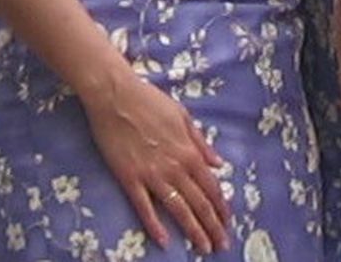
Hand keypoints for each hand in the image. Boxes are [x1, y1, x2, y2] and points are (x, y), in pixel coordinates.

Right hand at [83, 68, 230, 254]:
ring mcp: (151, 174)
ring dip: (193, 230)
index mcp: (189, 151)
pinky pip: (144, 206)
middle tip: (221, 245)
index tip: (227, 222)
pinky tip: (163, 241)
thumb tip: (218, 164)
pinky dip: (154, 225)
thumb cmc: (148, 99)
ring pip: (178, 208)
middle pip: (199, 203)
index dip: (222, 207)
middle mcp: (174, 167)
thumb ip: (200, 142)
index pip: (211, 187)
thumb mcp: (182, 115)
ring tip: (203, 248)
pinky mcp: (129, 177)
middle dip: (213, 226)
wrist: (113, 94)